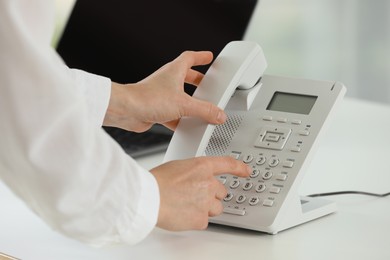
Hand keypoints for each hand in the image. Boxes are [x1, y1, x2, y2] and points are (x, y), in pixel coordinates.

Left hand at [103, 51, 226, 131]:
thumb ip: (204, 110)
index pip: (190, 58)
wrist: (127, 111)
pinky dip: (181, 119)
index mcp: (174, 71)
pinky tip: (187, 126)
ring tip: (200, 108)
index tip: (208, 57)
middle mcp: (167, 81)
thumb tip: (218, 114)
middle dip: (197, 81)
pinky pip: (173, 113)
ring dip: (190, 102)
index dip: (201, 57)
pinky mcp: (156, 109)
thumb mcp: (184, 104)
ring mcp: (161, 95)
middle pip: (186, 77)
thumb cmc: (147, 98)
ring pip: (179, 96)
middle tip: (207, 84)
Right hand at [150, 156, 250, 230]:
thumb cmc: (157, 181)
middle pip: (221, 192)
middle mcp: (208, 183)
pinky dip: (195, 219)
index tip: (247, 171)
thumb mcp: (177, 166)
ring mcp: (207, 201)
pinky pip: (204, 221)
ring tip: (187, 205)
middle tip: (194, 196)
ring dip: (206, 208)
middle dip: (211, 195)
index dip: (239, 168)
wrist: (149, 197)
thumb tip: (194, 178)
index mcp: (202, 166)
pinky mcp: (201, 218)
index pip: (228, 165)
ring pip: (216, 208)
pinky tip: (182, 214)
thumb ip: (192, 172)